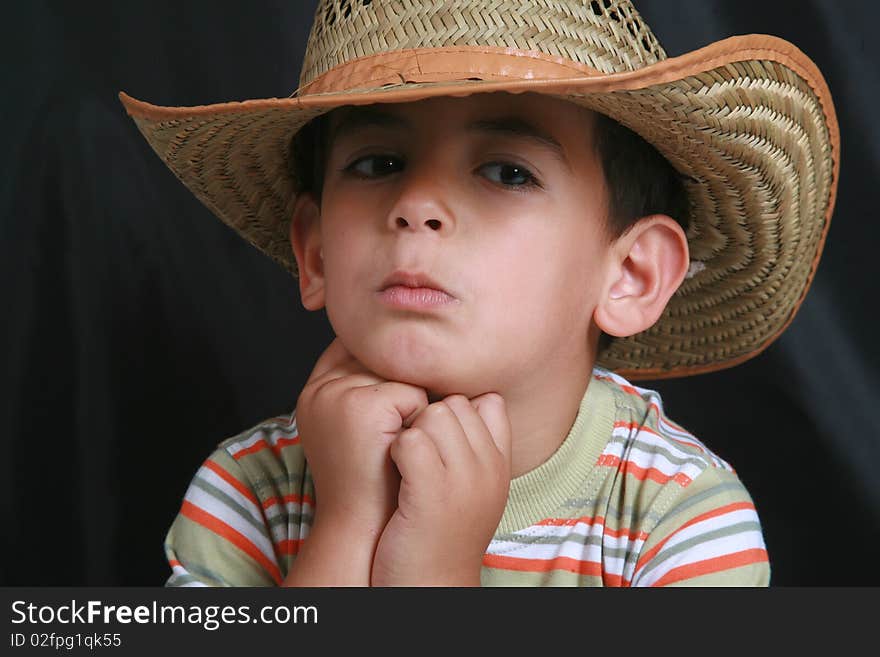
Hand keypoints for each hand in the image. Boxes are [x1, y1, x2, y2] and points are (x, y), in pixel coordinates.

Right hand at [283, 338, 427, 585]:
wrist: (363, 527)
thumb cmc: (369, 479)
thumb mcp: (355, 429)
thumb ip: (363, 389)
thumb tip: (404, 356)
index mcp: (312, 392)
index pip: (354, 351)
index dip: (382, 370)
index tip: (394, 404)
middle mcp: (320, 389)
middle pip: (381, 359)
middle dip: (399, 387)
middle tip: (393, 433)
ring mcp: (339, 396)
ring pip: (400, 375)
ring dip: (412, 406)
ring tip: (395, 443)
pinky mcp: (364, 407)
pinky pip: (415, 395)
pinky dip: (420, 421)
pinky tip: (402, 450)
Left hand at [371, 393, 511, 585]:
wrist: (429, 587)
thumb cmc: (440, 534)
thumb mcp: (475, 489)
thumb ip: (480, 447)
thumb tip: (479, 397)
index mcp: (500, 466)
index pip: (488, 402)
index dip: (455, 409)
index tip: (437, 437)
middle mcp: (488, 469)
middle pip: (455, 404)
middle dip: (427, 418)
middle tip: (415, 454)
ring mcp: (463, 480)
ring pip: (433, 415)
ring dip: (410, 433)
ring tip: (405, 465)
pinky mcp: (430, 492)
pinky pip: (410, 440)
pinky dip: (394, 450)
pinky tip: (394, 473)